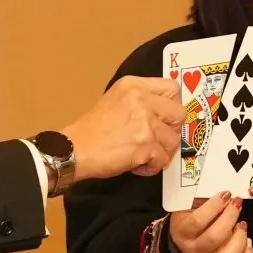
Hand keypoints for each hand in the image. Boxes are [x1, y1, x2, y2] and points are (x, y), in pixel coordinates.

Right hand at [62, 76, 183, 180]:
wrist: (74, 150)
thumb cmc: (91, 131)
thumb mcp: (115, 100)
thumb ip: (140, 100)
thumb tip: (164, 112)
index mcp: (133, 86)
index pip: (172, 88)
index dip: (173, 106)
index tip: (167, 118)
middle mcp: (141, 99)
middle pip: (179, 114)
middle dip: (171, 131)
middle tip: (156, 139)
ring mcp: (144, 121)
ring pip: (173, 140)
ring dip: (161, 152)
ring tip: (143, 155)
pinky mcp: (145, 144)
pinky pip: (162, 159)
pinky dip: (151, 166)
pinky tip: (137, 164)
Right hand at [167, 192, 252, 252]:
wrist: (185, 241)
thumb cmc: (190, 217)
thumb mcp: (188, 205)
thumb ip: (203, 198)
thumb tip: (227, 194)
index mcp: (183, 232)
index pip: (197, 221)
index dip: (214, 206)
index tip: (226, 194)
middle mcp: (195, 250)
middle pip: (215, 238)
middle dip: (230, 217)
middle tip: (237, 203)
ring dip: (240, 237)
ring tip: (242, 224)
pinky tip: (247, 241)